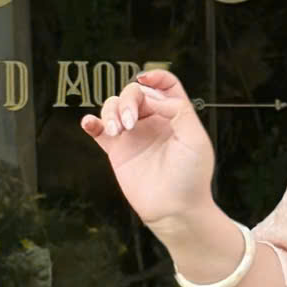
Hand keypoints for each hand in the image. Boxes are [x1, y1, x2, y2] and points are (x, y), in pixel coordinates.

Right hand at [80, 68, 215, 229]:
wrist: (175, 210)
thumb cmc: (191, 177)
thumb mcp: (195, 139)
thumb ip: (178, 110)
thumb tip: (152, 96)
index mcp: (174, 115)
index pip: (164, 85)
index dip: (155, 76)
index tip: (145, 80)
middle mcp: (153, 122)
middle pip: (133, 92)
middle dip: (128, 100)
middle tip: (130, 122)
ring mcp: (133, 135)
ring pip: (113, 106)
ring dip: (110, 112)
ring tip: (117, 131)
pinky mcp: (117, 151)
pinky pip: (99, 130)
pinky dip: (91, 122)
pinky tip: (91, 124)